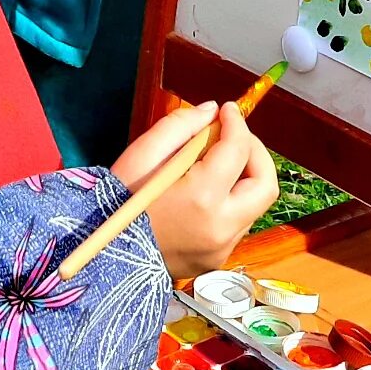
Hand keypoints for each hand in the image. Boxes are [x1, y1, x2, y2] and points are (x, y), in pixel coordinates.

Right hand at [114, 100, 279, 280]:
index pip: (239, 150)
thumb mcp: (143, 153)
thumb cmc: (120, 200)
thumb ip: (181, 125)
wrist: (105, 253)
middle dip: (257, 153)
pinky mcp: (217, 259)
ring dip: (244, 178)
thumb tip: (212, 112)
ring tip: (217, 163)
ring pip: (254, 206)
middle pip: (265, 185)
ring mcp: (222, 247)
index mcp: (203, 197)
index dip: (237, 123)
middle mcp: (222, 226)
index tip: (228, 110)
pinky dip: (230, 201)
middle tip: (235, 136)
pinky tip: (205, 193)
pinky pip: (237, 224)